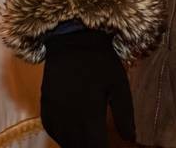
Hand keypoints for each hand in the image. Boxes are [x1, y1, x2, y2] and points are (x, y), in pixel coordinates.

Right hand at [38, 26, 133, 147]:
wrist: (72, 39)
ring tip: (90, 140)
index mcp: (89, 114)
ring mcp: (54, 113)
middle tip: (102, 144)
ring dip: (77, 144)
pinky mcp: (45, 106)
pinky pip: (52, 130)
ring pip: (64, 142)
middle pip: (78, 147)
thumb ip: (124, 114)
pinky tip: (73, 133)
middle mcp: (68, 118)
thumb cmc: (100, 61)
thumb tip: (130, 138)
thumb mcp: (119, 85)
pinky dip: (63, 137)